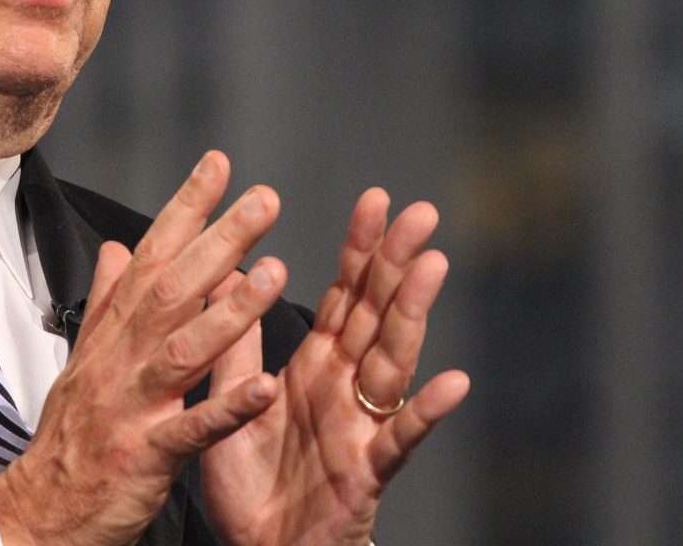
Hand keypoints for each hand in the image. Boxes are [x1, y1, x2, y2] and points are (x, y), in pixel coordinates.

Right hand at [0, 151, 288, 545]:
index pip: (151, 256)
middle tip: (264, 201)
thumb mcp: (83, 360)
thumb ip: (106, 302)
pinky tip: (264, 386)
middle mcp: (121, 359)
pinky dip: (227, 408)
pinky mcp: (146, 454)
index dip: (185, 208)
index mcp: (113, 334)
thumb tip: (116, 247)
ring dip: (231, 311)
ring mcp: (132, 405)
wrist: (39, 515)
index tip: (219, 165)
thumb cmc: (70, 438)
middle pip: (172, 288)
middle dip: (219, 241)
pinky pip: (191, 428)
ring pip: (184, 348)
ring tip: (276, 274)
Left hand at [201, 190, 469, 545]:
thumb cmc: (251, 483)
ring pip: (392, 358)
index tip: (376, 199)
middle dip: (396, 262)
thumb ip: (235, 342)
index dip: (361, 248)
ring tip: (433, 265)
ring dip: (414, 312)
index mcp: (315, 365)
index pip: (344, 294)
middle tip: (419, 212)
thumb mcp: (230, 399)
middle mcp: (346, 386)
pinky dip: (426, 411)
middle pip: (377, 313)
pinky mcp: (367, 472)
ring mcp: (362, 425)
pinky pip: (400, 439)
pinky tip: (452, 383)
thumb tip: (232, 272)